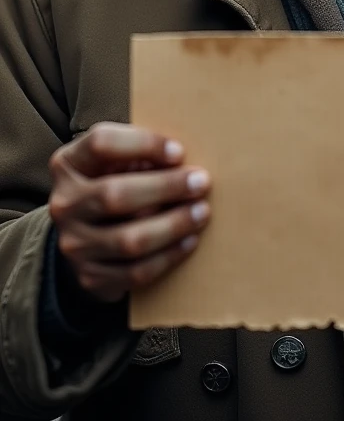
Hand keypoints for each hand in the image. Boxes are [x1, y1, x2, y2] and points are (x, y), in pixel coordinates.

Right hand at [49, 122, 210, 303]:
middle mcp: (64, 203)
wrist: (87, 232)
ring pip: (128, 240)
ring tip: (202, 212)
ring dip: (173, 225)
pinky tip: (190, 241)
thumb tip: (183, 159)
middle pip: (114, 195)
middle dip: (166, 188)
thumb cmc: (115, 180)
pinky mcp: (89, 276)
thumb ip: (141, 154)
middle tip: (201, 183)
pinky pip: (135, 272)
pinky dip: (168, 256)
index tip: (179, 152)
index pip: (101, 143)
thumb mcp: (118, 159)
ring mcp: (74, 244)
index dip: (143, 144)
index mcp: (69, 163)